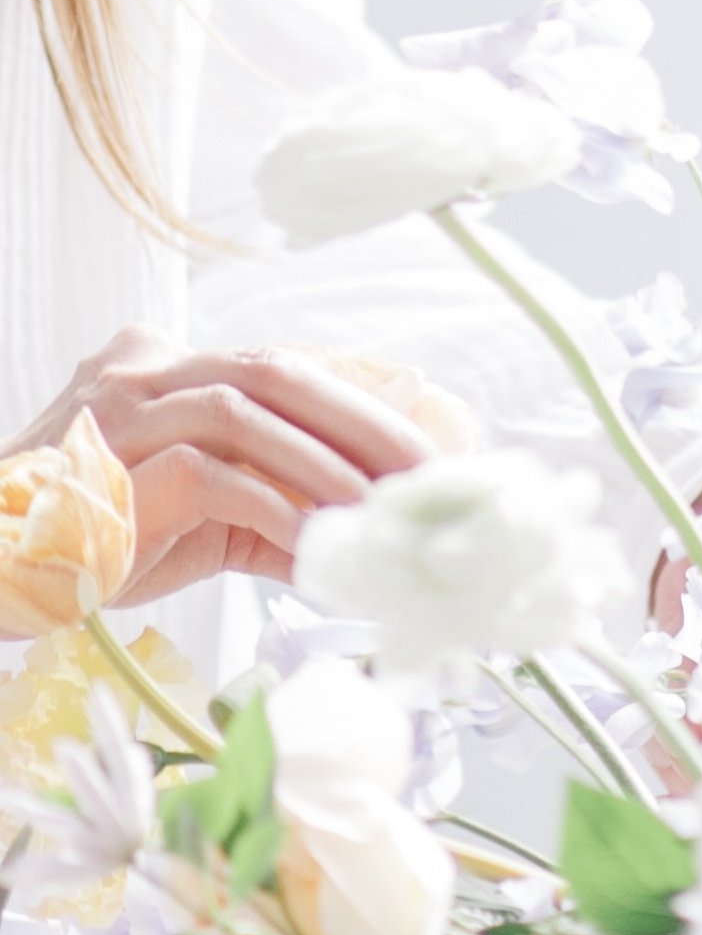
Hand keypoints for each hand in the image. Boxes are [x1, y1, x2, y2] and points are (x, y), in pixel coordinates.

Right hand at [7, 325, 435, 607]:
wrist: (5, 568)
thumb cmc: (106, 538)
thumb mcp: (210, 513)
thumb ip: (281, 506)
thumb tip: (375, 528)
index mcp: (170, 366)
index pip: (285, 369)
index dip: (362, 408)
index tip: (425, 451)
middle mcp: (144, 370)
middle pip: (276, 371)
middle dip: (363, 421)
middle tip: (427, 472)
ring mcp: (120, 412)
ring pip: (245, 411)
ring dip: (324, 463)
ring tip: (382, 509)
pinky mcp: (108, 465)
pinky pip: (208, 474)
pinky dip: (272, 505)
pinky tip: (314, 539)